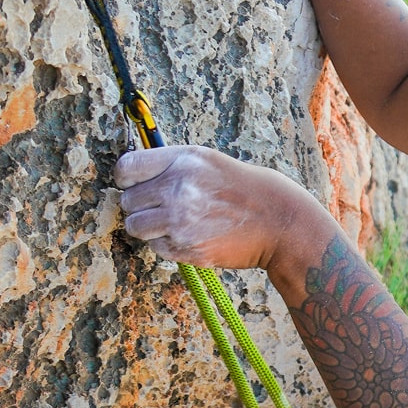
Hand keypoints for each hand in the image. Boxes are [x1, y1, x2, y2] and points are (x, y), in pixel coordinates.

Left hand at [114, 145, 316, 269]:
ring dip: (150, 227)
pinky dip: (168, 244)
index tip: (138, 185)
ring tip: (177, 223)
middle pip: (127, 200)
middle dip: (142, 205)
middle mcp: (178, 188)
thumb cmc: (247, 190)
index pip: (126, 168)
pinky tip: (192, 235)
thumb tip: (135, 177)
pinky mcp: (186, 247)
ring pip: (135, 226)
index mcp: (184, 160)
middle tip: (166, 207)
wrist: (281, 222)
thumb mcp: (211, 162)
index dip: (129, 179)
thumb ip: (173, 166)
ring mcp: (180, 220)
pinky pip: (156, 246)